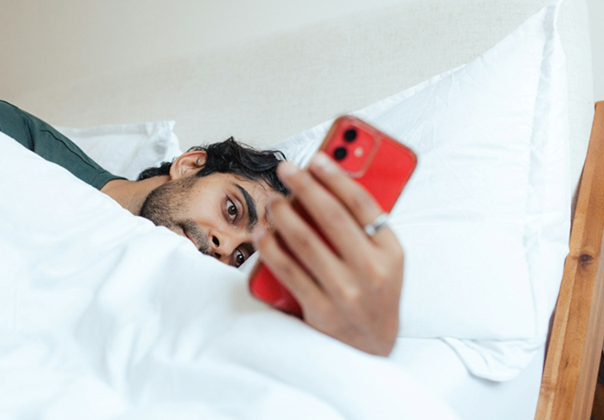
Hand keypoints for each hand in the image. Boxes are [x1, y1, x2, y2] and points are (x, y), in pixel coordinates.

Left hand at [253, 152, 403, 355]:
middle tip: (286, 169)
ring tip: (273, 200)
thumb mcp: (385, 260)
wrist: (372, 349)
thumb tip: (327, 186)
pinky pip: (288, 271)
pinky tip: (262, 232)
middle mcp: (371, 271)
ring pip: (306, 242)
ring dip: (284, 215)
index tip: (317, 158)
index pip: (364, 205)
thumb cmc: (374, 294)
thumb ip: (364, 227)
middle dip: (306, 187)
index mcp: (391, 253)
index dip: (338, 177)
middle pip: (332, 218)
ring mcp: (345, 293)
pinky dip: (271, 248)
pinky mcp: (320, 311)